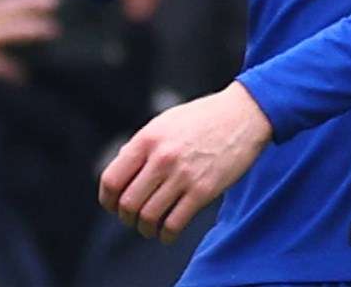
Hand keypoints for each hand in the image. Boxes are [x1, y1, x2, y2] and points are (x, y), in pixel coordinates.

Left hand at [98, 81, 271, 244]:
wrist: (243, 115)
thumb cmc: (202, 119)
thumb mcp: (164, 123)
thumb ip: (141, 147)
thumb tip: (121, 175)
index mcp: (147, 139)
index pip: (112, 179)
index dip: (107, 200)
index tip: (113, 206)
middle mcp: (162, 158)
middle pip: (128, 204)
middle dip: (126, 218)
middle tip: (133, 220)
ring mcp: (183, 175)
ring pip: (149, 217)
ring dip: (145, 229)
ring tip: (150, 228)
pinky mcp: (204, 191)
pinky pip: (174, 224)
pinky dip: (166, 235)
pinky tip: (167, 232)